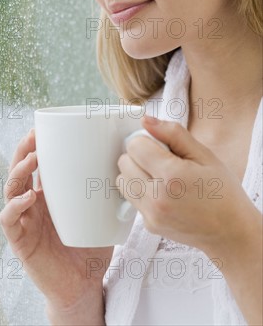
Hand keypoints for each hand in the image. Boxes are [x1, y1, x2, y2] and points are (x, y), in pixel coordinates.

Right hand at [0, 128, 112, 312]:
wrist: (82, 285)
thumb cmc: (90, 247)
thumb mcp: (98, 214)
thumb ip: (106, 193)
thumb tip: (127, 168)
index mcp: (48, 195)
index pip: (36, 165)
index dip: (35, 146)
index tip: (42, 129)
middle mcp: (32, 203)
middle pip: (19, 170)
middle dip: (23, 151)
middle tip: (33, 136)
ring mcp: (23, 220)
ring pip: (10, 189)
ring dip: (18, 171)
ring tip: (32, 159)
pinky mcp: (19, 240)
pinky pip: (9, 220)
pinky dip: (15, 206)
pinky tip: (28, 197)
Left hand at [116, 115, 255, 252]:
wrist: (232, 232)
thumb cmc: (222, 192)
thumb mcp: (204, 155)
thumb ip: (173, 134)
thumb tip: (146, 121)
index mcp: (171, 176)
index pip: (134, 146)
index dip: (147, 141)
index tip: (161, 147)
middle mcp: (156, 198)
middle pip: (124, 162)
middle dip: (139, 156)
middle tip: (162, 161)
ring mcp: (151, 214)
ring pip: (122, 180)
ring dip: (135, 173)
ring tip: (160, 176)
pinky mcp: (149, 225)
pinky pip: (132, 198)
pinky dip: (141, 191)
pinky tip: (162, 192)